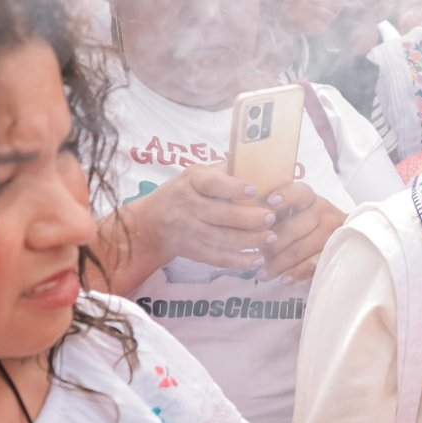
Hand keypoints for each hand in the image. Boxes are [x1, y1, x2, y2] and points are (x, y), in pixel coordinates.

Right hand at [127, 164, 278, 272]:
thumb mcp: (196, 174)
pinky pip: (216, 258)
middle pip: (220, 214)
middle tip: (271, 218)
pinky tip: (256, 260)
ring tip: (271, 238)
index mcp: (191, 181)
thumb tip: (254, 161)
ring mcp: (188, 230)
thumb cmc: (184, 192)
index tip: (253, 190)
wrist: (150, 223)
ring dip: (248, 240)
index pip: (211, 184)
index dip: (232, 188)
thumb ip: (222, 170)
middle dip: (248, 218)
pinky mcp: (191, 250)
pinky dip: (238, 261)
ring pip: (221, 238)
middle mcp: (187, 205)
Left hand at [263, 181, 343, 283]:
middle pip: (294, 227)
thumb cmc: (306, 225)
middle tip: (255, 256)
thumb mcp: (294, 213)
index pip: (299, 193)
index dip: (285, 196)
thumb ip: (274, 214)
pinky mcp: (335, 253)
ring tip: (262, 274)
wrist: (347, 239)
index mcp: (310, 199)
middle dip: (271, 244)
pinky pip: (313, 264)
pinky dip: (297, 272)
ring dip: (279, 263)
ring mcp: (331, 234)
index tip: (269, 202)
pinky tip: (284, 280)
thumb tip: (244, 220)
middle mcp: (323, 213)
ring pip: (300, 248)